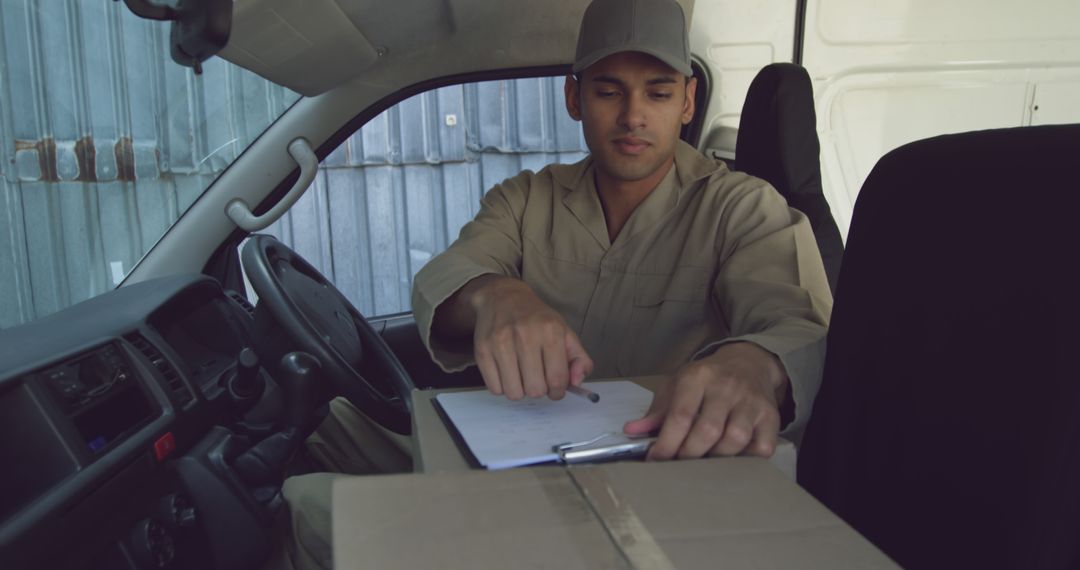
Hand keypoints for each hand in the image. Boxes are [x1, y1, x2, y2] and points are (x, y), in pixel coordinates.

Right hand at [468, 277, 593, 399]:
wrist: (503, 298)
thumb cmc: (536, 318)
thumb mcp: (565, 332)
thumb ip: (579, 359)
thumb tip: (577, 382)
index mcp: (551, 331)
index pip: (557, 379)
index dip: (558, 391)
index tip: (555, 389)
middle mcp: (525, 335)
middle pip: (535, 389)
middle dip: (539, 390)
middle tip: (538, 379)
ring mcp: (501, 343)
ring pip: (514, 392)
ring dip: (520, 390)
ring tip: (522, 375)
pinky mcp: (482, 350)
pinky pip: (495, 388)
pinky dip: (503, 386)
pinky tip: (507, 372)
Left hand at [623, 342, 787, 458]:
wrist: (749, 362)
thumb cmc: (708, 379)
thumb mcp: (678, 384)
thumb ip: (658, 410)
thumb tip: (632, 431)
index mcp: (698, 377)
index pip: (680, 415)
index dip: (666, 444)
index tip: (655, 461)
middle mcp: (726, 387)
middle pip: (707, 431)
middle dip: (689, 455)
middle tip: (679, 466)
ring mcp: (751, 401)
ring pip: (735, 440)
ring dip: (716, 460)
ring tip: (703, 465)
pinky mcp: (771, 416)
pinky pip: (762, 447)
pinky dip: (747, 461)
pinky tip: (733, 461)